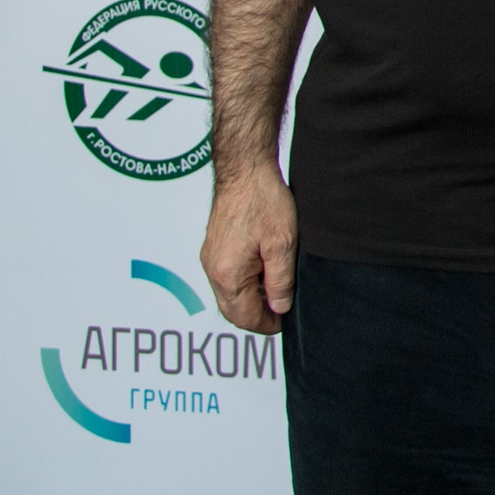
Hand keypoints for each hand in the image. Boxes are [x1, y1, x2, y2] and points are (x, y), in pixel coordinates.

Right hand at [202, 169, 298, 333]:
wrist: (245, 170)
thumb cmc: (263, 200)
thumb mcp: (283, 244)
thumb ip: (280, 281)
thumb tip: (279, 308)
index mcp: (227, 274)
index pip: (244, 316)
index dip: (266, 324)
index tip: (284, 323)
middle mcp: (213, 270)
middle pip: (232, 310)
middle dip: (256, 316)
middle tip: (281, 313)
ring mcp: (210, 258)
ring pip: (228, 294)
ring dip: (250, 300)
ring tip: (276, 292)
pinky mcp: (214, 248)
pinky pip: (226, 278)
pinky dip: (243, 284)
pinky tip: (263, 273)